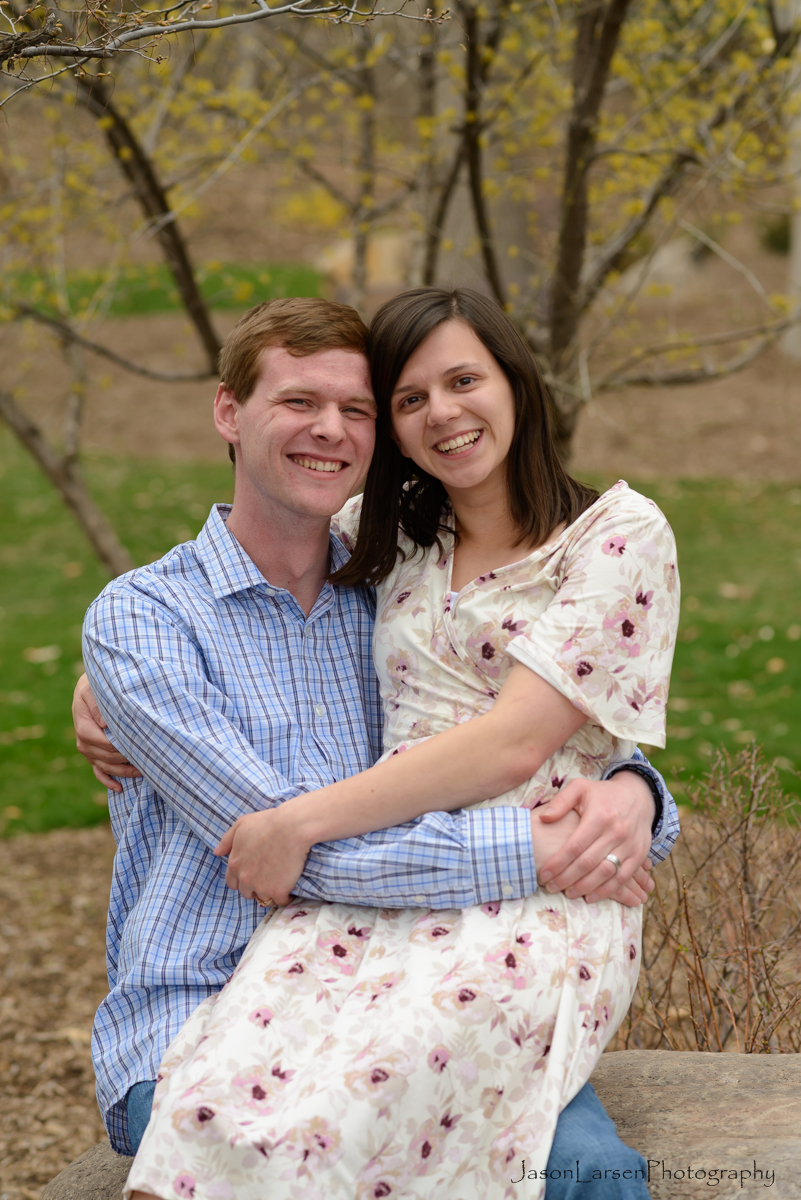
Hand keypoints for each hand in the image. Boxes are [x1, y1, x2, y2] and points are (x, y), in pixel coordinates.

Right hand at [73, 673, 141, 791]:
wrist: (91, 688)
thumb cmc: (95, 686)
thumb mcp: (93, 689)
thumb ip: (97, 705)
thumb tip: (104, 723)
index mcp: (84, 726)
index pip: (102, 742)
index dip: (120, 746)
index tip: (138, 745)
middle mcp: (84, 741)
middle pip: (106, 757)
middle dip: (126, 759)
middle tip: (148, 757)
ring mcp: (88, 750)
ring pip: (105, 767)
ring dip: (123, 772)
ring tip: (143, 772)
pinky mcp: (93, 755)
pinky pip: (98, 772)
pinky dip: (108, 781)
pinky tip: (120, 788)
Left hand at [214, 805, 310, 905]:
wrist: (291, 827)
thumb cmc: (267, 822)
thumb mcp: (242, 824)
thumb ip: (227, 840)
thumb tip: (217, 852)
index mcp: (235, 863)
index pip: (232, 882)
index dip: (242, 879)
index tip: (254, 873)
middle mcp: (244, 878)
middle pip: (246, 892)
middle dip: (255, 887)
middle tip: (269, 876)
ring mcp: (261, 886)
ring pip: (263, 897)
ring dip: (270, 891)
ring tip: (281, 880)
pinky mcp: (278, 891)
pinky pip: (281, 901)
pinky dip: (286, 896)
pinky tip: (290, 887)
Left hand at [535, 773, 655, 903]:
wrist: (638, 796)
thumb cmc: (602, 794)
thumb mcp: (580, 787)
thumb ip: (561, 801)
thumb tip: (544, 818)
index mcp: (599, 816)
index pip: (575, 846)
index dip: (558, 862)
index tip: (543, 874)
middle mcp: (616, 832)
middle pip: (588, 862)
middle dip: (566, 878)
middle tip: (550, 887)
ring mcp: (629, 845)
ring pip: (605, 873)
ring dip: (585, 887)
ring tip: (568, 894)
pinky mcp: (639, 854)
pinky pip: (622, 877)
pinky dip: (606, 890)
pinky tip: (590, 897)